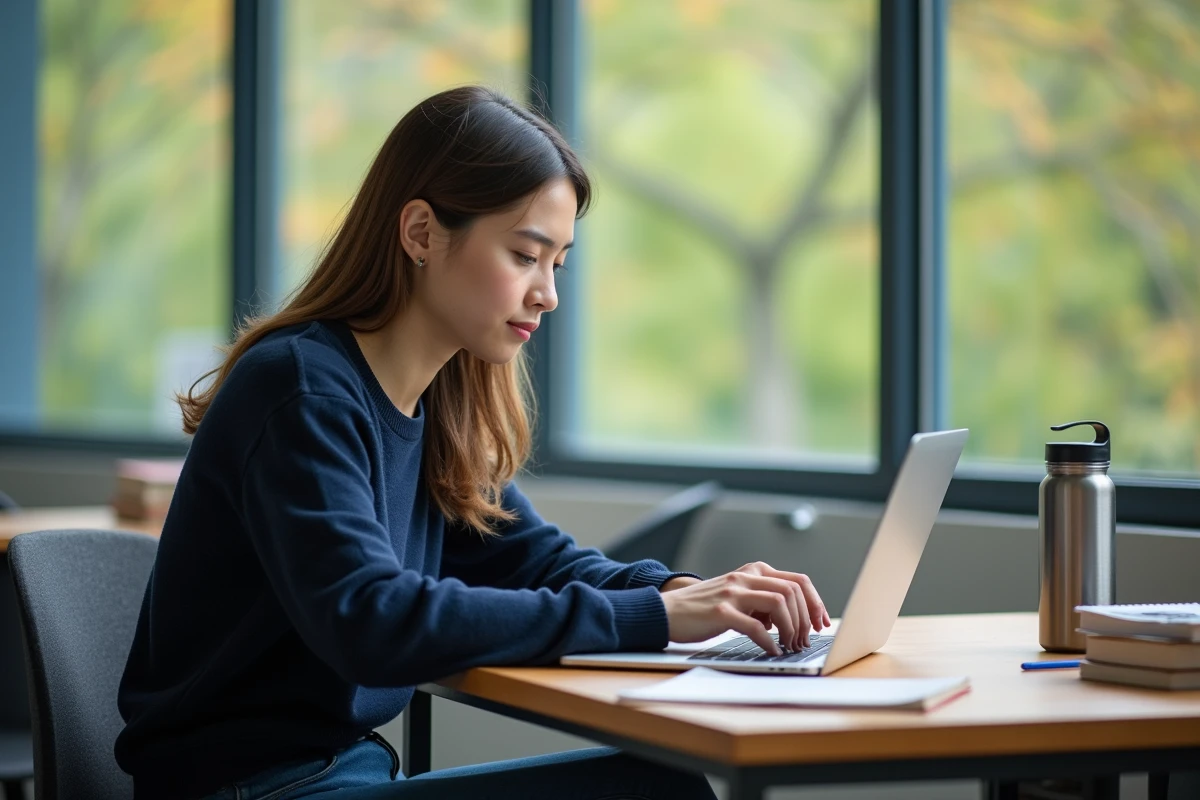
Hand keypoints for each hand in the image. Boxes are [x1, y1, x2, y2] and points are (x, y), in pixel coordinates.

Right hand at [659, 562, 829, 654]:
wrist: (667, 611)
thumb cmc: (704, 609)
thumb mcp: (737, 596)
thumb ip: (762, 600)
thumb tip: (794, 620)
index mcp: (753, 571)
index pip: (798, 581)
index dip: (816, 603)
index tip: (822, 624)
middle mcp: (745, 577)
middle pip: (793, 592)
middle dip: (805, 620)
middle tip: (803, 641)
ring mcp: (732, 592)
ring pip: (779, 604)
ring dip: (790, 629)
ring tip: (788, 646)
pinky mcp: (720, 611)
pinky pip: (755, 627)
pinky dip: (769, 642)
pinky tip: (770, 651)